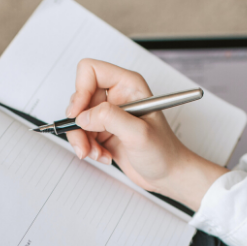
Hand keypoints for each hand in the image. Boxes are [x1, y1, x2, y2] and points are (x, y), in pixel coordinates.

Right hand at [64, 59, 227, 210]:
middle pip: (79, 97)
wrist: (168, 175)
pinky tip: (103, 155)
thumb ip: (110, 118)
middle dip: (79, 123)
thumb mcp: (139, 133)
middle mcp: (117, 96)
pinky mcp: (103, 131)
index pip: (91, 71)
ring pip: (78, 118)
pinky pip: (81, 134)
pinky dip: (88, 148)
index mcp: (128, 85)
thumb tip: (83, 116)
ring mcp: (109, 114)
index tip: (78, 114)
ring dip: (82, 139)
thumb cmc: (164, 152)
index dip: (80, 90)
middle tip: (85, 142)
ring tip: (97, 153)